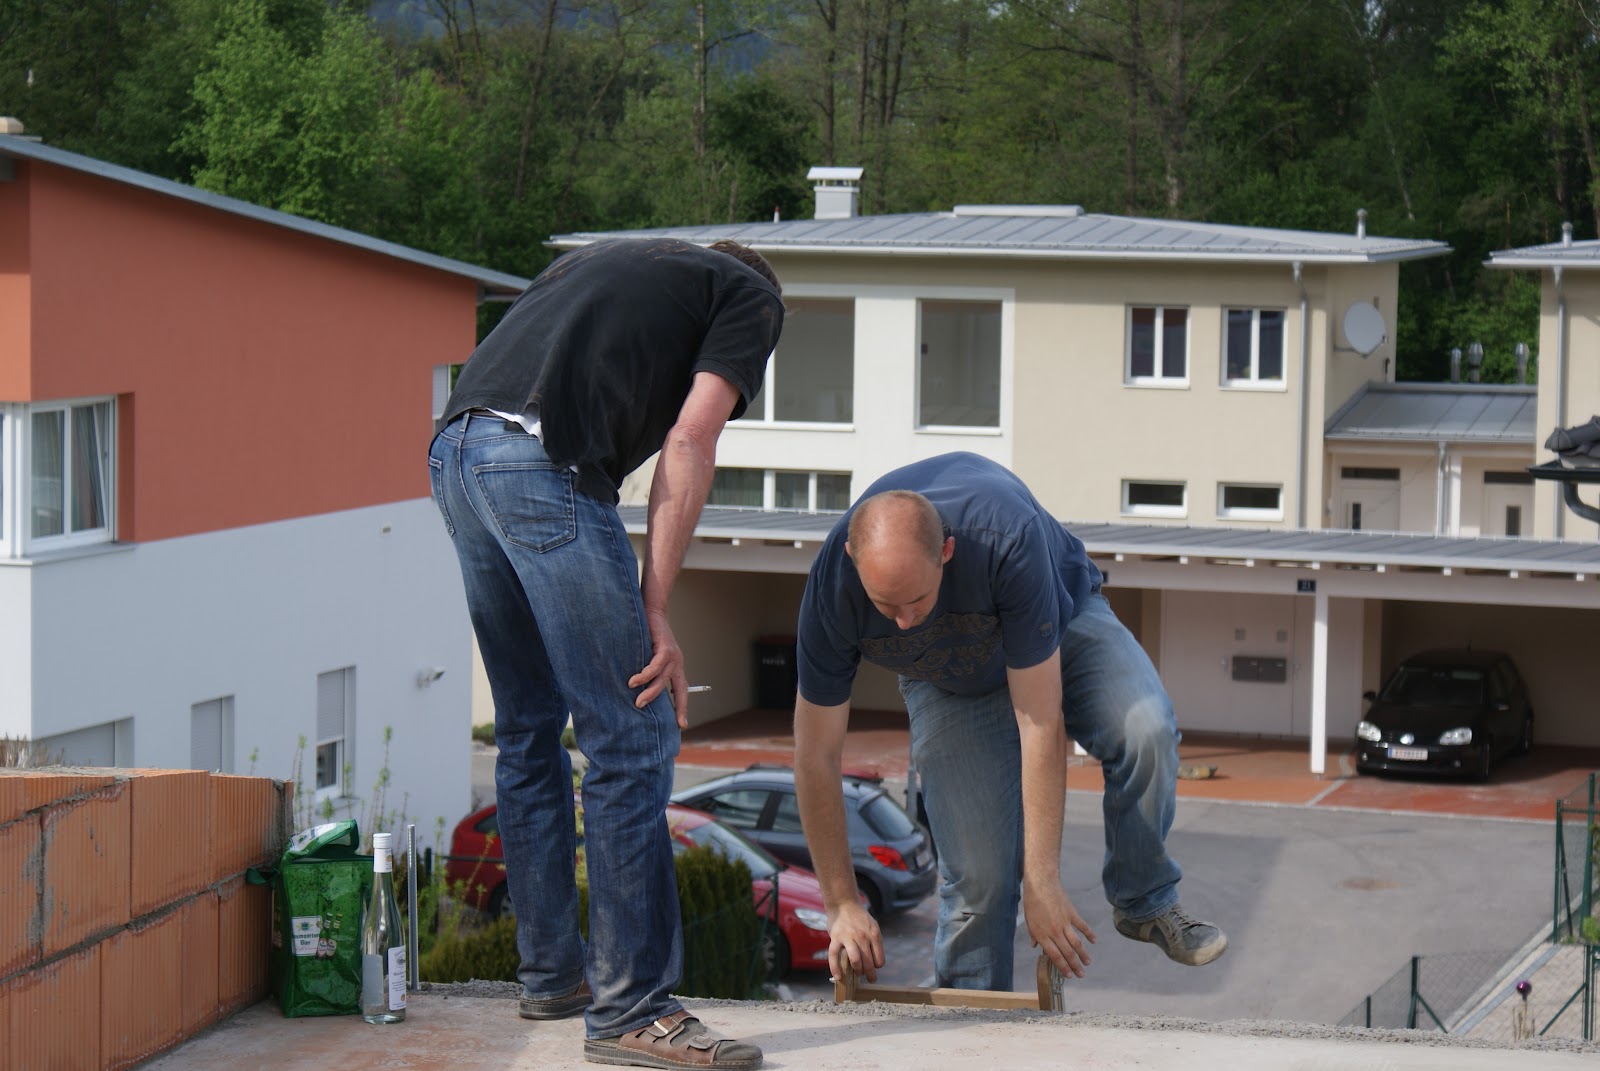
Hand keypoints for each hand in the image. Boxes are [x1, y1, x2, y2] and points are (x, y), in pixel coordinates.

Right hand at [629, 608, 686, 726]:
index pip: (682, 692)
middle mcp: (677, 664)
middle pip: (677, 691)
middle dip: (668, 707)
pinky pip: (655, 666)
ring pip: (662, 680)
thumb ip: (649, 672)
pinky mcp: (664, 647)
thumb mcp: (650, 656)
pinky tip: (634, 682)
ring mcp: (673, 656)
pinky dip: (644, 675)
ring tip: (638, 703)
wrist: (652, 611)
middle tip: (655, 720)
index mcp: (676, 668)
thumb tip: (636, 690)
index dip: (682, 708)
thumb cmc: (648, 635)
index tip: (682, 725)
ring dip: (649, 692)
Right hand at [826, 901, 883, 983]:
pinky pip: (834, 956)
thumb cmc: (859, 918)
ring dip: (858, 971)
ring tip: (858, 975)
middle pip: (869, 962)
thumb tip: (875, 962)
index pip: (879, 959)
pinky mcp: (836, 938)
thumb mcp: (873, 926)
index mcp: (874, 934)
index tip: (875, 967)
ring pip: (855, 961)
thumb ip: (874, 942)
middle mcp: (862, 936)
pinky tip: (838, 977)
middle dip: (870, 975)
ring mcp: (848, 937)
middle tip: (871, 979)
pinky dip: (835, 969)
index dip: (877, 965)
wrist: (844, 903)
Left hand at [1022, 880, 1095, 978]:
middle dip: (1075, 966)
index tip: (1069, 975)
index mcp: (1042, 934)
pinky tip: (1094, 941)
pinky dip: (1089, 934)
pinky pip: (1082, 927)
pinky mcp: (1072, 914)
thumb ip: (1033, 935)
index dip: (1063, 967)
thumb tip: (1035, 946)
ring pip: (1076, 943)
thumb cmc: (1032, 902)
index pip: (1055, 956)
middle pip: (1067, 953)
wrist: (1041, 884)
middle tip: (1081, 975)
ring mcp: (1064, 923)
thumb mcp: (1028, 920)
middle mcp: (1054, 931)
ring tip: (1088, 963)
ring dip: (1083, 955)